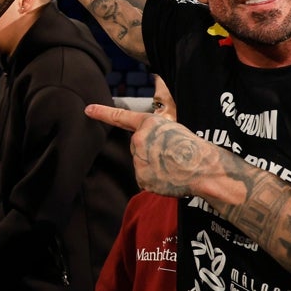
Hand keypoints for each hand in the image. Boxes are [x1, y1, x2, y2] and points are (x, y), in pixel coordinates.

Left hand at [84, 102, 223, 196]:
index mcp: (148, 124)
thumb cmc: (195, 148)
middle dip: (151, 153)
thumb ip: (157, 133)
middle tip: (172, 155)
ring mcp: (138, 160)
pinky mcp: (141, 178)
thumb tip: (154, 145)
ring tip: (175, 166)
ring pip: (143, 164)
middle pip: (139, 148)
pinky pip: (147, 179)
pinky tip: (171, 177)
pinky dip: (157, 180)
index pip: (121, 117)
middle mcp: (138, 140)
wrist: (203, 168)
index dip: (102, 113)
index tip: (87, 109)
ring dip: (155, 167)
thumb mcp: (175, 129)